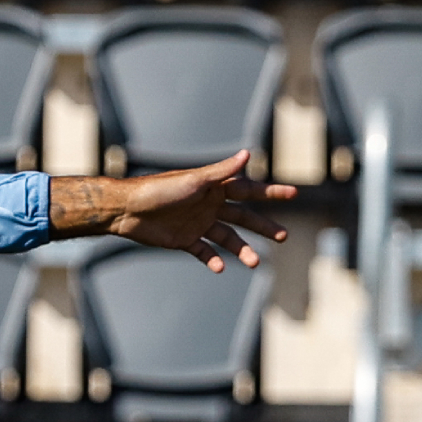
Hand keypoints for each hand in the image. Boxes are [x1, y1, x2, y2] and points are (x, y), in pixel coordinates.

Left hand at [49, 150, 294, 270]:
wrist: (127, 210)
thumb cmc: (159, 190)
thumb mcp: (194, 180)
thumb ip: (222, 171)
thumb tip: (248, 154)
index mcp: (215, 188)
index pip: (250, 190)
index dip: (272, 192)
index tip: (295, 193)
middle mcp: (210, 205)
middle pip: (243, 217)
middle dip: (263, 226)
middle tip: (283, 236)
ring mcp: (198, 223)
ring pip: (227, 238)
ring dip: (241, 249)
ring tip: (254, 263)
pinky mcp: (184, 239)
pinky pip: (203, 251)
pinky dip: (212, 259)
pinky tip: (219, 267)